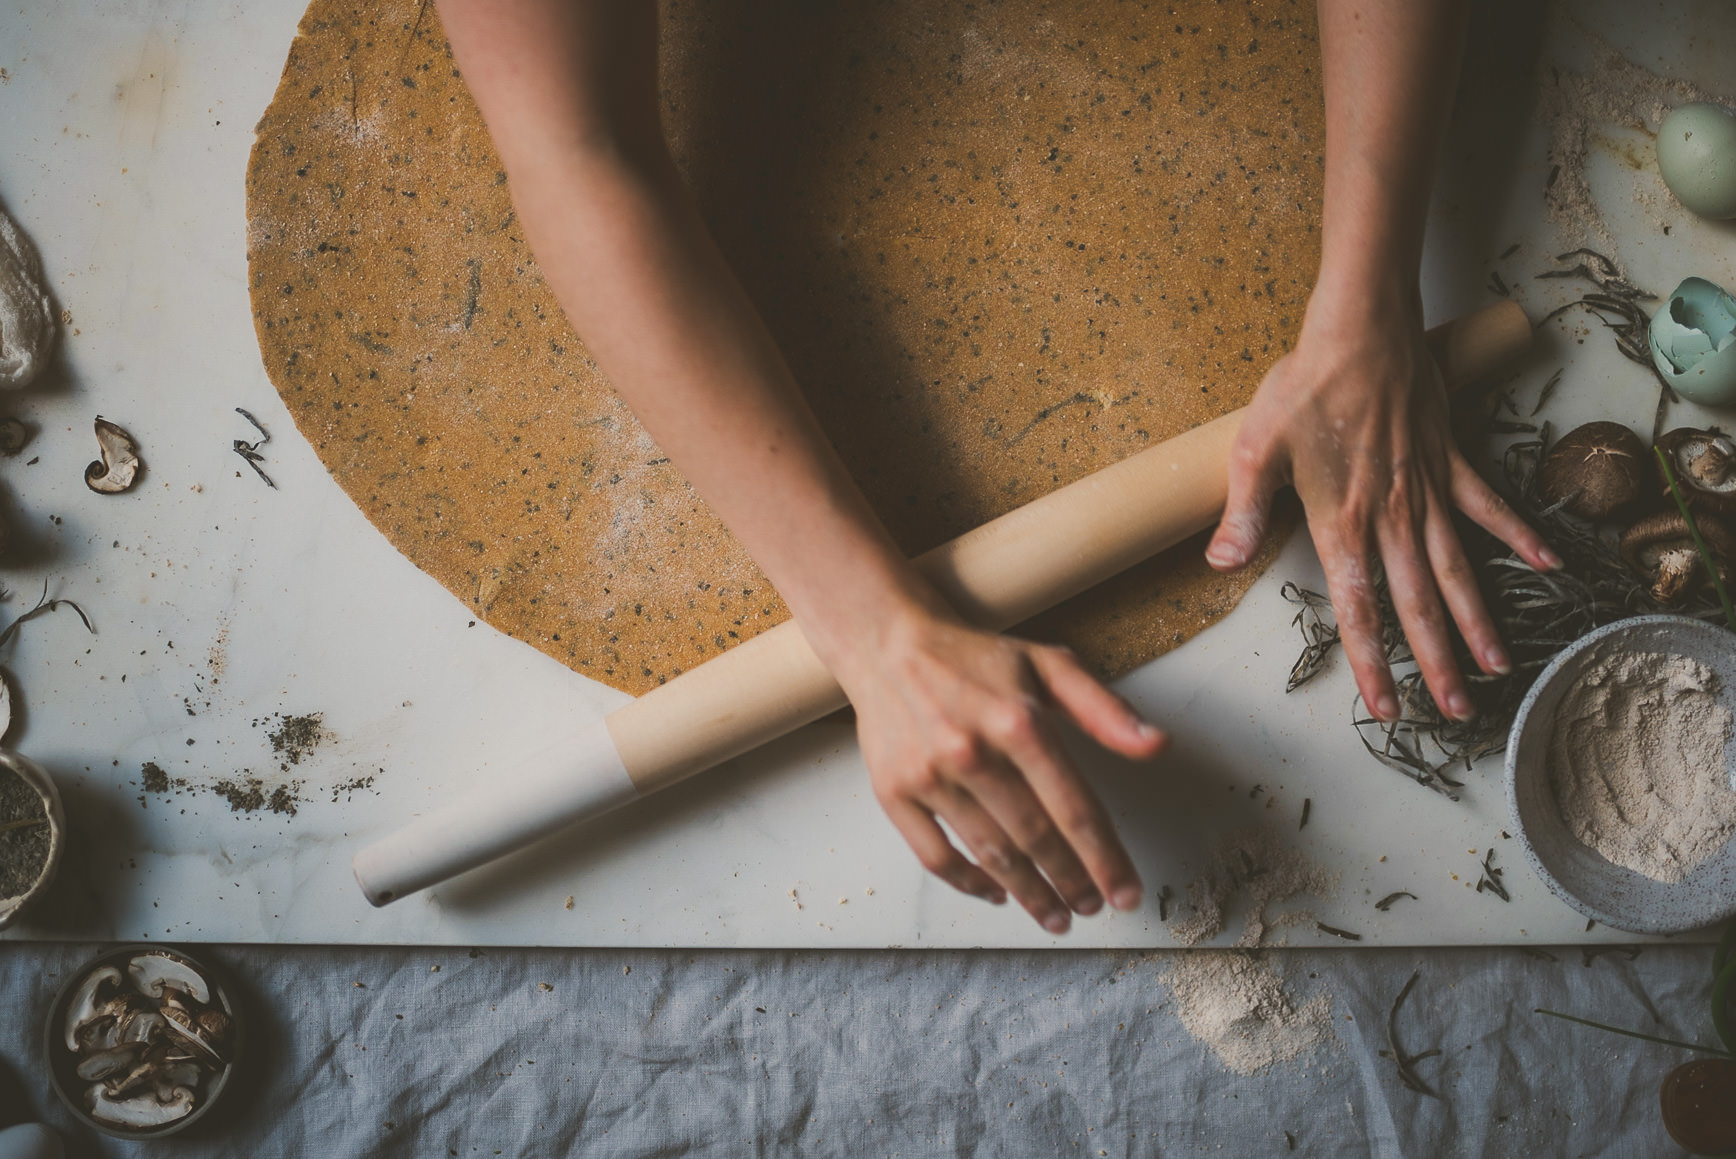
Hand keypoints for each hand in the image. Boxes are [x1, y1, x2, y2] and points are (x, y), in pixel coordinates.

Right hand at [828, 611, 1165, 932]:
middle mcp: (972, 752)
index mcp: (1019, 720)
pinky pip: (935, 856)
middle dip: (1072, 883)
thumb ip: (1104, 710)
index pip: (1075, 808)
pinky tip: (997, 893)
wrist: (887, 644)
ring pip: (990, 855)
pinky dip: (969, 883)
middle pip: (1036, 839)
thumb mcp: (1048, 666)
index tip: (1125, 892)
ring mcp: (929, 776)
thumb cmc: (974, 659)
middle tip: (1092, 908)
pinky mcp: (893, 793)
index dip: (1106, 859)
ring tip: (1055, 915)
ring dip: (1030, 894)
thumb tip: (1157, 745)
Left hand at [1204, 295, 1559, 722]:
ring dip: (1478, 620)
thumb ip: (1244, 513)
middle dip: (1436, 662)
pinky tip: (1549, 565)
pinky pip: (1491, 506)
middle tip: (1455, 712)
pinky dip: (1520, 535)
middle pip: (1418, 603)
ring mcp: (1429, 490)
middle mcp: (1392, 517)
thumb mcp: (1254, 450)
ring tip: (1497, 668)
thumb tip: (1221, 563)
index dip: (1372, 661)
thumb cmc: (1304, 387)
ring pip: (1458, 569)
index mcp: (1342, 522)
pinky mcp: (1452, 461)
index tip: (1387, 706)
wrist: (1361, 327)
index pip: (1359, 607)